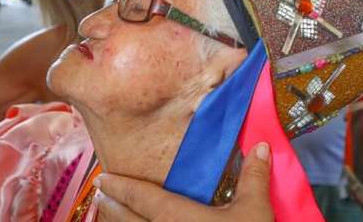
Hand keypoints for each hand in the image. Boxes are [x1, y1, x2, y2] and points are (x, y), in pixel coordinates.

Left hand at [93, 142, 272, 221]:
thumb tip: (261, 147)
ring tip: (107, 214)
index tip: (103, 178)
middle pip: (125, 219)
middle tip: (101, 194)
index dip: (119, 186)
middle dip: (111, 206)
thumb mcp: (254, 211)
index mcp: (175, 216)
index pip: (139, 196)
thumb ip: (254, 178)